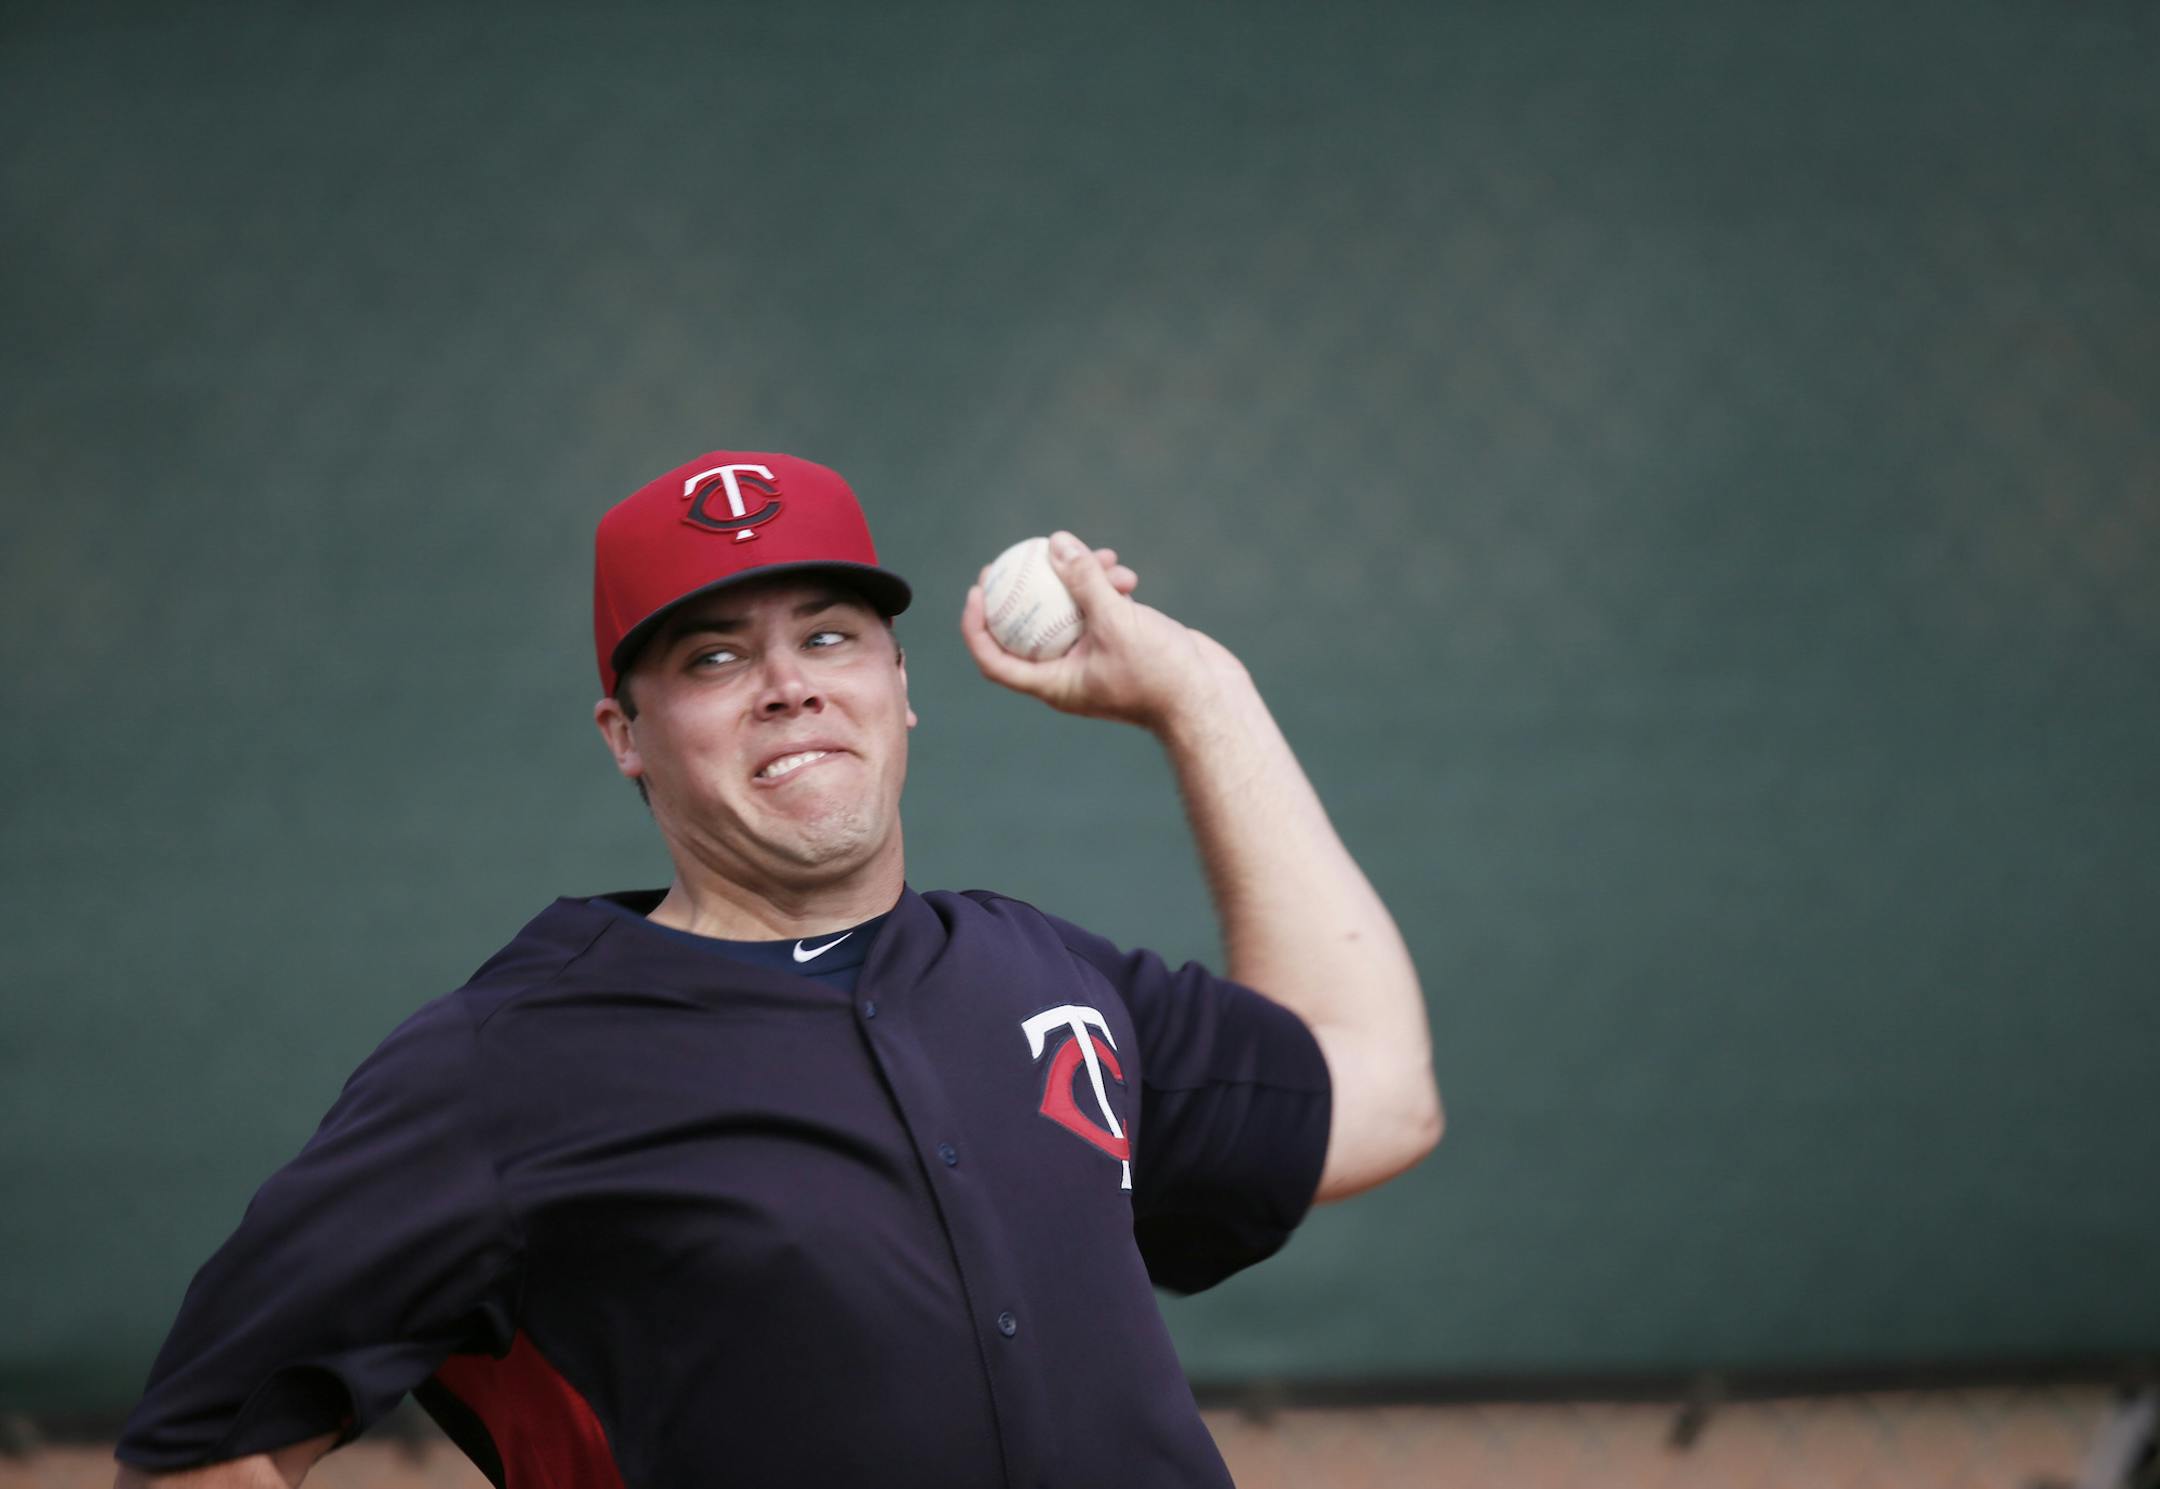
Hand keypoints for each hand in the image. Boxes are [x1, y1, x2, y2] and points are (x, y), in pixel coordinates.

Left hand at [960, 531, 1243, 731]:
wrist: (1210, 699)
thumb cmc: (1161, 674)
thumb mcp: (1117, 621)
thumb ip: (1084, 582)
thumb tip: (1055, 543)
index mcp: (1054, 683)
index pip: (995, 660)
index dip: (977, 626)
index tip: (979, 589)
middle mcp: (1069, 673)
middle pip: (1030, 628)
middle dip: (1028, 588)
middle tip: (1019, 555)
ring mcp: (1096, 659)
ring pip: (1072, 612)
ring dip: (1085, 580)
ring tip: (1107, 558)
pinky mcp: (1122, 645)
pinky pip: (1102, 611)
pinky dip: (1109, 590)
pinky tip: (1127, 573)